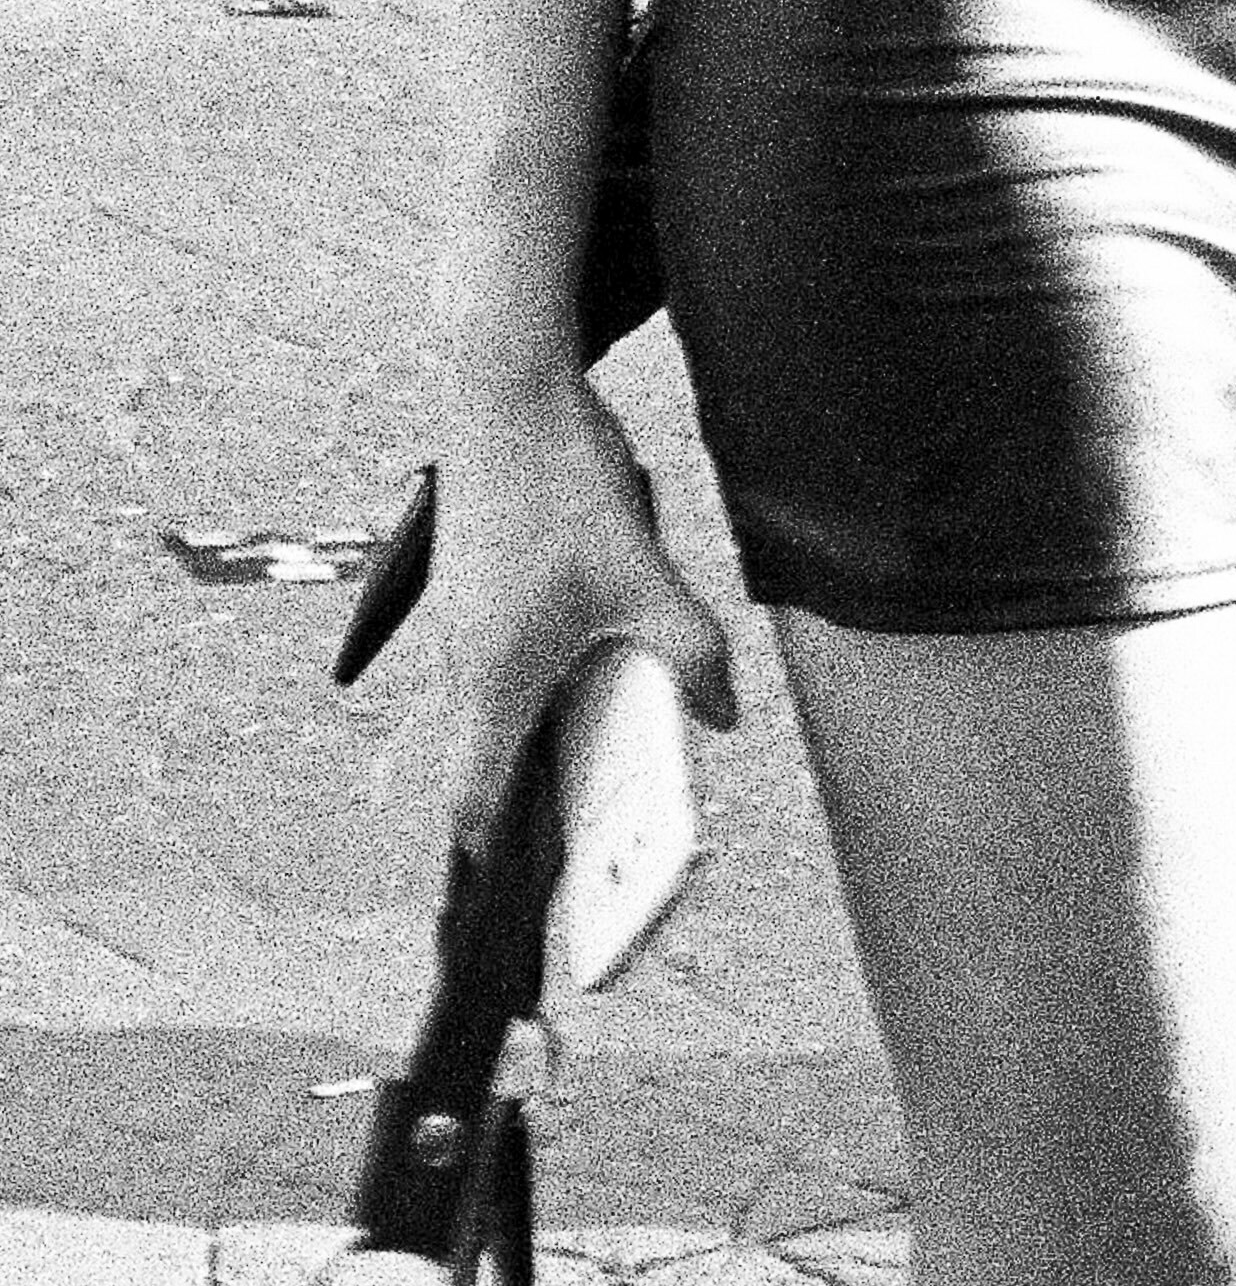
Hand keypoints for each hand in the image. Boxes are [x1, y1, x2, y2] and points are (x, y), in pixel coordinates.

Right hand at [434, 364, 734, 849]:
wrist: (504, 387)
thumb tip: (723, 715)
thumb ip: (689, 652)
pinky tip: (592, 654)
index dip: (496, 861)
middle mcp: (461, 665)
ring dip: (544, 730)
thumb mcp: (642, 575)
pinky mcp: (473, 588)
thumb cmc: (560, 482)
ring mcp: (462, 624)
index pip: (472, 808)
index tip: (533, 899)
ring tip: (609, 740)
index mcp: (490, 682)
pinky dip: (541, 678)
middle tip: (596, 827)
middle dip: (538, 799)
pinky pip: (502, 661)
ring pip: (498, 707)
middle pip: (488, 764)